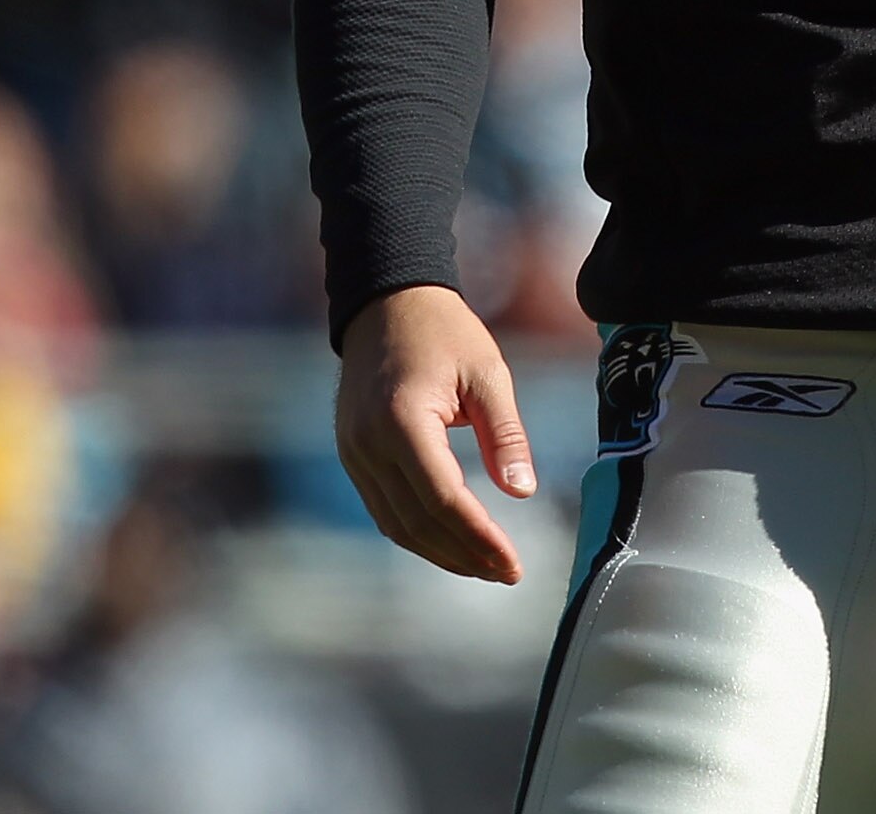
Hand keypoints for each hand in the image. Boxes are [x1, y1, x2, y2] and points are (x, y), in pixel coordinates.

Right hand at [333, 283, 542, 582]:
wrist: (386, 302)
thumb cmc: (444, 332)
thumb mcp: (487, 374)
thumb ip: (505, 434)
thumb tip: (522, 492)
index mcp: (401, 420)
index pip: (442, 499)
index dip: (479, 537)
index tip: (513, 563)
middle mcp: (368, 444)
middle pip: (417, 522)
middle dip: (464, 555)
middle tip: (507, 573)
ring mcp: (354, 453)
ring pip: (396, 524)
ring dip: (441, 552)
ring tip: (485, 567)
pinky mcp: (353, 455)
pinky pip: (384, 508)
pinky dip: (418, 533)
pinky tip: (452, 542)